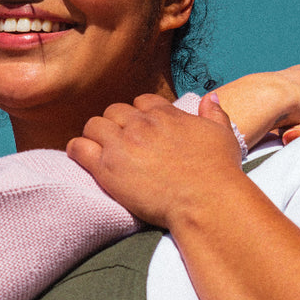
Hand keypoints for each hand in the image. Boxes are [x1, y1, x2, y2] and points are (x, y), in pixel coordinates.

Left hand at [67, 93, 244, 228]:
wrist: (206, 201)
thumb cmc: (219, 172)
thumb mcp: (223, 135)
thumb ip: (214, 114)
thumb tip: (211, 98)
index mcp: (166, 114)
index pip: (142, 102)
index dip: (139, 114)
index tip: (141, 128)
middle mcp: (141, 124)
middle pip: (115, 111)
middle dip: (116, 124)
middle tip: (120, 142)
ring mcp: (122, 144)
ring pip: (94, 125)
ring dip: (96, 134)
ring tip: (100, 148)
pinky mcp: (108, 167)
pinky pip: (79, 147)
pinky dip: (77, 149)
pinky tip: (80, 155)